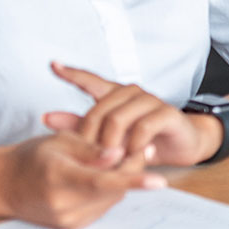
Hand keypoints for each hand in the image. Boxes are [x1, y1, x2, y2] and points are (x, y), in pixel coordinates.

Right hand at [0, 132, 163, 228]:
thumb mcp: (61, 141)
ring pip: (112, 199)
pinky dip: (107, 192)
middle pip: (113, 190)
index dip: (134, 180)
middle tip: (143, 147)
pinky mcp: (72, 227)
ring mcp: (68, 220)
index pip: (103, 181)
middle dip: (131, 170)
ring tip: (115, 160)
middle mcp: (64, 204)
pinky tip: (99, 177)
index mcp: (59, 177)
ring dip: (121, 180)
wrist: (3, 185)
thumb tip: (121, 153)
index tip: (159, 181)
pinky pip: (102, 207)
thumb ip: (92, 148)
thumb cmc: (33, 157)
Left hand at [46, 63, 224, 166]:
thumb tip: (47, 118)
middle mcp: (132, 93)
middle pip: (100, 110)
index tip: (53, 66)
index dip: (72, 73)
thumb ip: (80, 126)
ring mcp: (150, 101)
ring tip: (109, 162)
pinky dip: (134, 145)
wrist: (181, 144)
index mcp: (115, 95)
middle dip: (90, 137)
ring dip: (111, 144)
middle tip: (88, 159)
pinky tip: (132, 156)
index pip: (91, 80)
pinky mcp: (167, 113)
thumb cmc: (142, 139)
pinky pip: (143, 127)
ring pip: (119, 118)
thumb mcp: (109, 135)